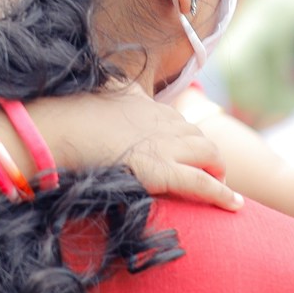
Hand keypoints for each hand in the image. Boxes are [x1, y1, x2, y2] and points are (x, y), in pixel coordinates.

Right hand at [31, 85, 241, 210]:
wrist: (59, 131)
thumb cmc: (67, 118)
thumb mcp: (98, 94)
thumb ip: (113, 93)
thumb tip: (112, 87)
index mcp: (148, 105)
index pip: (179, 121)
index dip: (186, 139)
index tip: (186, 151)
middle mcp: (163, 121)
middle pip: (199, 136)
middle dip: (208, 155)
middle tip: (209, 172)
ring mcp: (165, 145)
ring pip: (209, 155)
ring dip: (218, 171)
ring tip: (221, 186)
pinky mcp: (163, 170)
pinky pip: (202, 183)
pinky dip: (222, 194)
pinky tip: (234, 205)